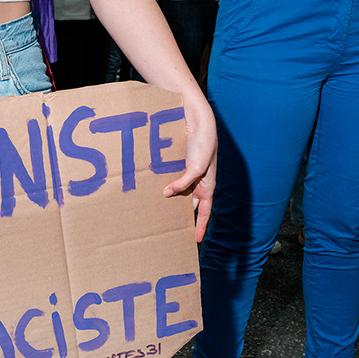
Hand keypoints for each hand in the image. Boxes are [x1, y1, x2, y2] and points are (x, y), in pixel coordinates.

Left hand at [166, 93, 217, 240]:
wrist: (197, 117)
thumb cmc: (204, 141)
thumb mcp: (198, 165)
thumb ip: (185, 181)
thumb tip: (167, 194)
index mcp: (208, 184)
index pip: (204, 211)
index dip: (200, 226)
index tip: (196, 240)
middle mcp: (198, 180)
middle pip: (188, 203)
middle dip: (181, 215)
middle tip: (169, 228)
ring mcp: (188, 171)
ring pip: (178, 190)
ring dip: (169, 198)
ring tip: (156, 211)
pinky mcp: (178, 162)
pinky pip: (170, 177)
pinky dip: (162, 183)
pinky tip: (150, 187)